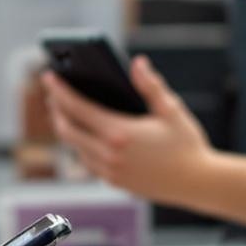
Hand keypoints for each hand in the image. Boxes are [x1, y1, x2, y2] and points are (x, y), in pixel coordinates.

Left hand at [43, 53, 211, 207]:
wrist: (198, 183)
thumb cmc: (187, 145)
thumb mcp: (171, 110)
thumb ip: (151, 85)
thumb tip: (137, 62)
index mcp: (119, 132)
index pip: (78, 108)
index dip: (59, 90)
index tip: (48, 77)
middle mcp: (109, 154)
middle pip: (67, 130)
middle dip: (56, 110)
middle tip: (53, 95)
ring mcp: (110, 171)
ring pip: (75, 148)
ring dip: (67, 130)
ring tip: (66, 113)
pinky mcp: (115, 182)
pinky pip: (88, 163)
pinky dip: (81, 147)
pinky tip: (86, 137)